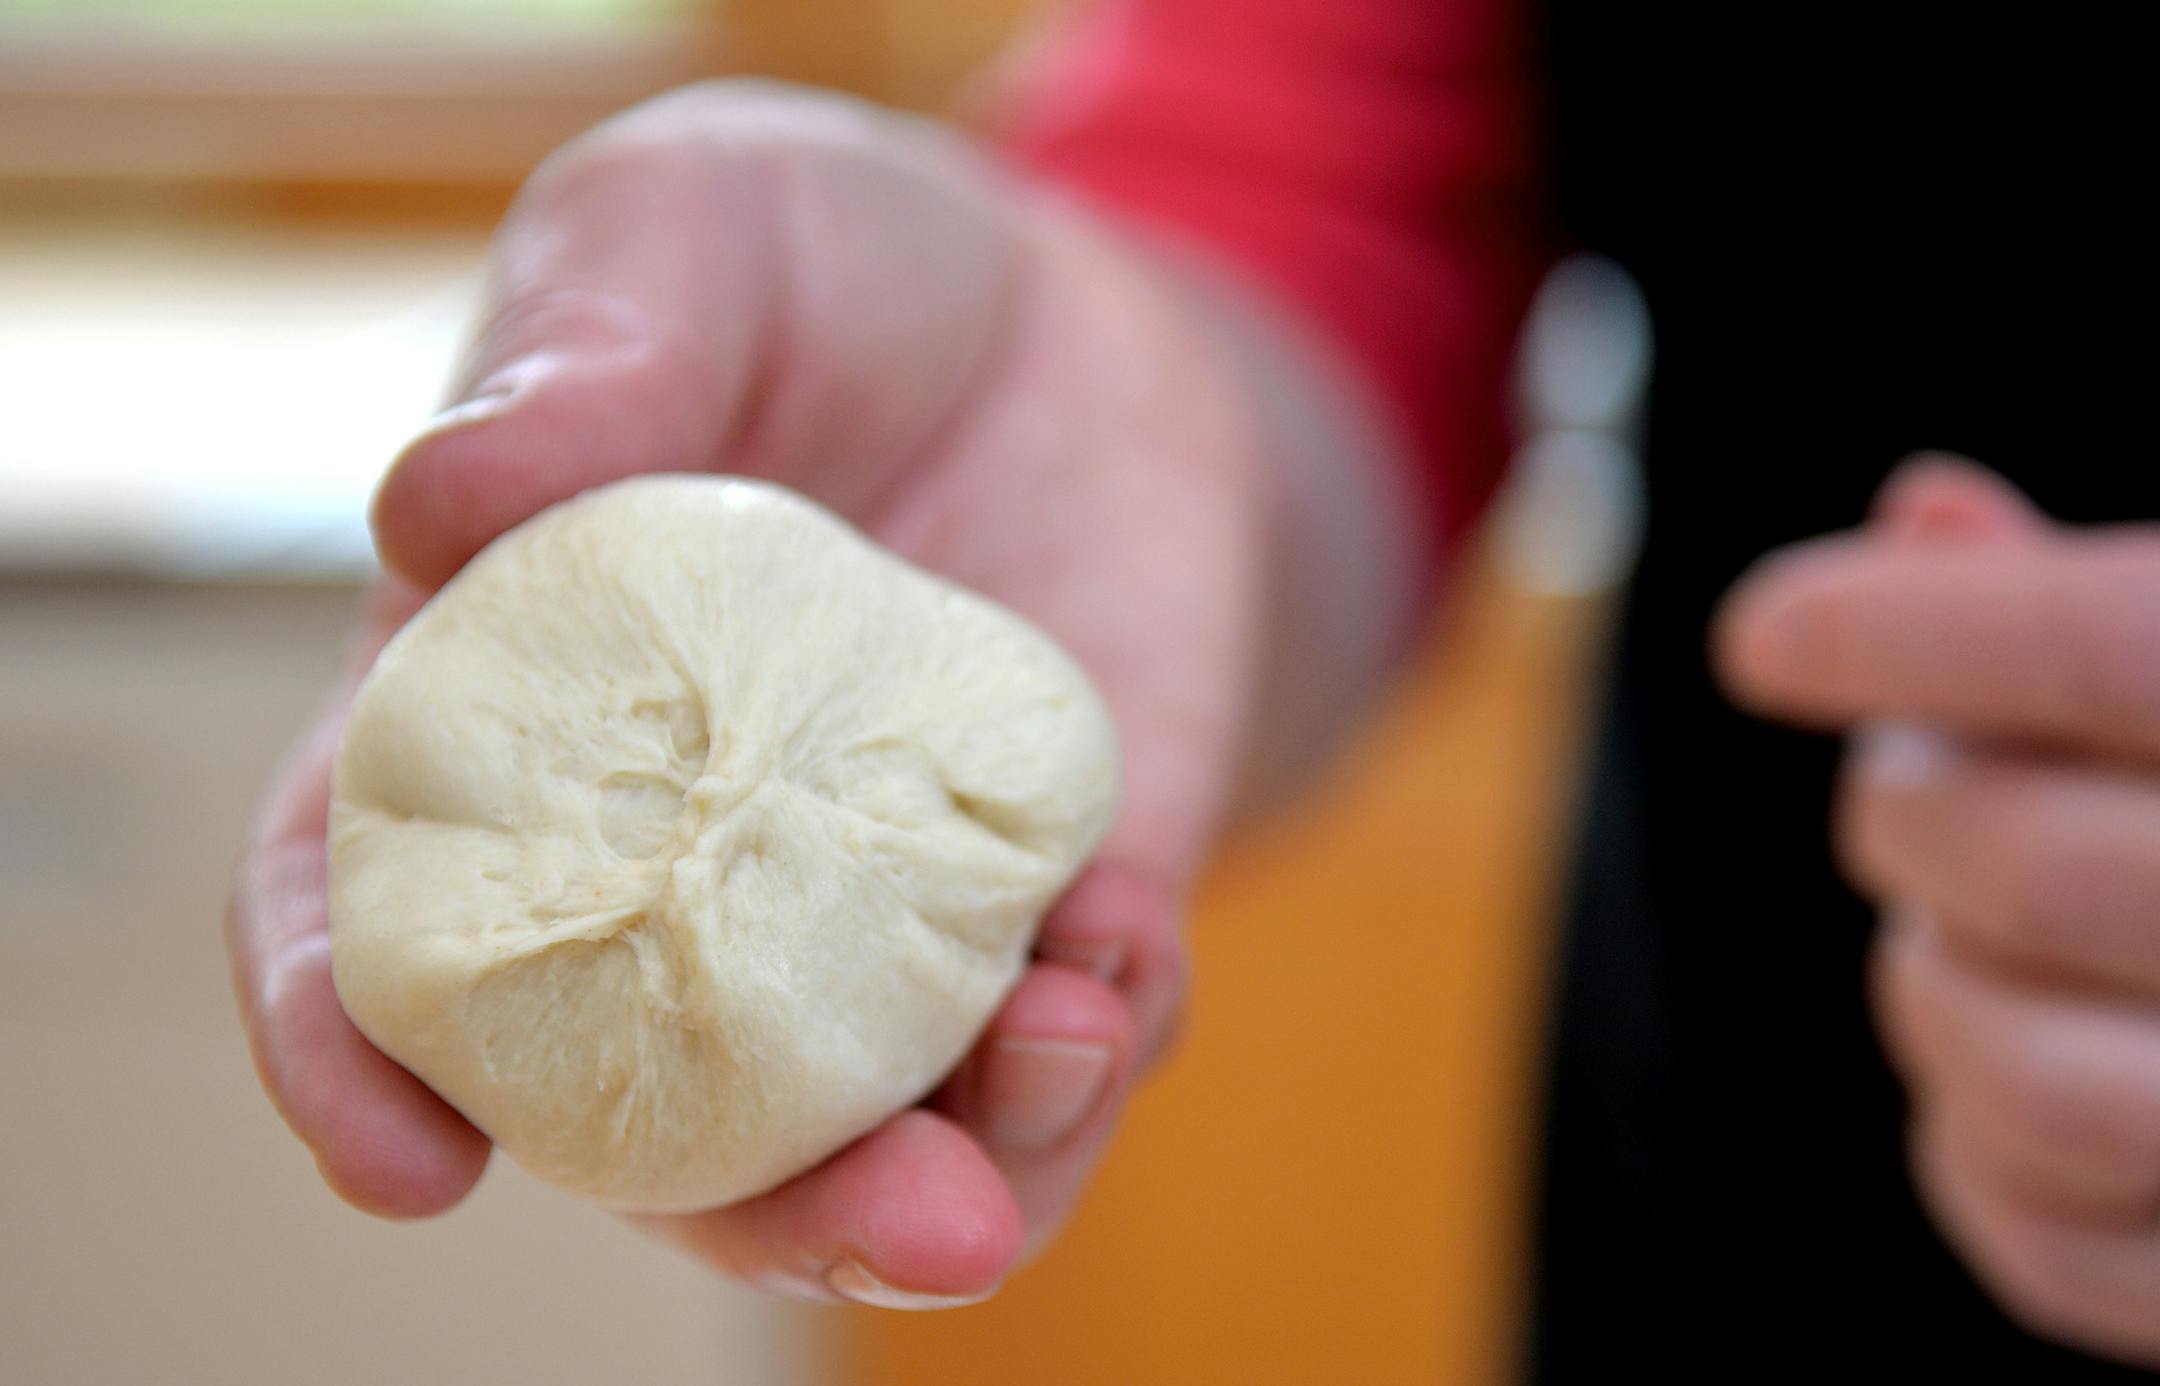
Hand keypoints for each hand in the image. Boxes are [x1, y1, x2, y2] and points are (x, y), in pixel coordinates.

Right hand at [228, 81, 1275, 1307]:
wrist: (1063, 308)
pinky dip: (1111, 1028)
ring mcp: (880, 899)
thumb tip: (433, 508)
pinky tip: (1128, 947)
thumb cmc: (817, 264)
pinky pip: (1080, 1020)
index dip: (354, 1051)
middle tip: (895, 1224)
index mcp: (509, 725)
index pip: (381, 920)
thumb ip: (584, 351)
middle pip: (672, 1104)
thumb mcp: (686, 231)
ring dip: (981, 1163)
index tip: (402, 1160)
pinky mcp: (1053, 885)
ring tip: (1061, 1060)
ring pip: (897, 1120)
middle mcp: (685, 864)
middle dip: (774, 1207)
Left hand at [1717, 456, 2159, 1362]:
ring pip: (2023, 1077)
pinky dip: (1969, 1149)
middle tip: (1903, 783)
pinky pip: (2043, 1248)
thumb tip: (1923, 513)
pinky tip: (2004, 1068)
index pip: (2112, 648)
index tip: (1763, 636)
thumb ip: (2105, 604)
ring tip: (1950, 930)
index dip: (1905, 629)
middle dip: (1905, 812)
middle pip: (2034, 863)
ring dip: (1924, 989)